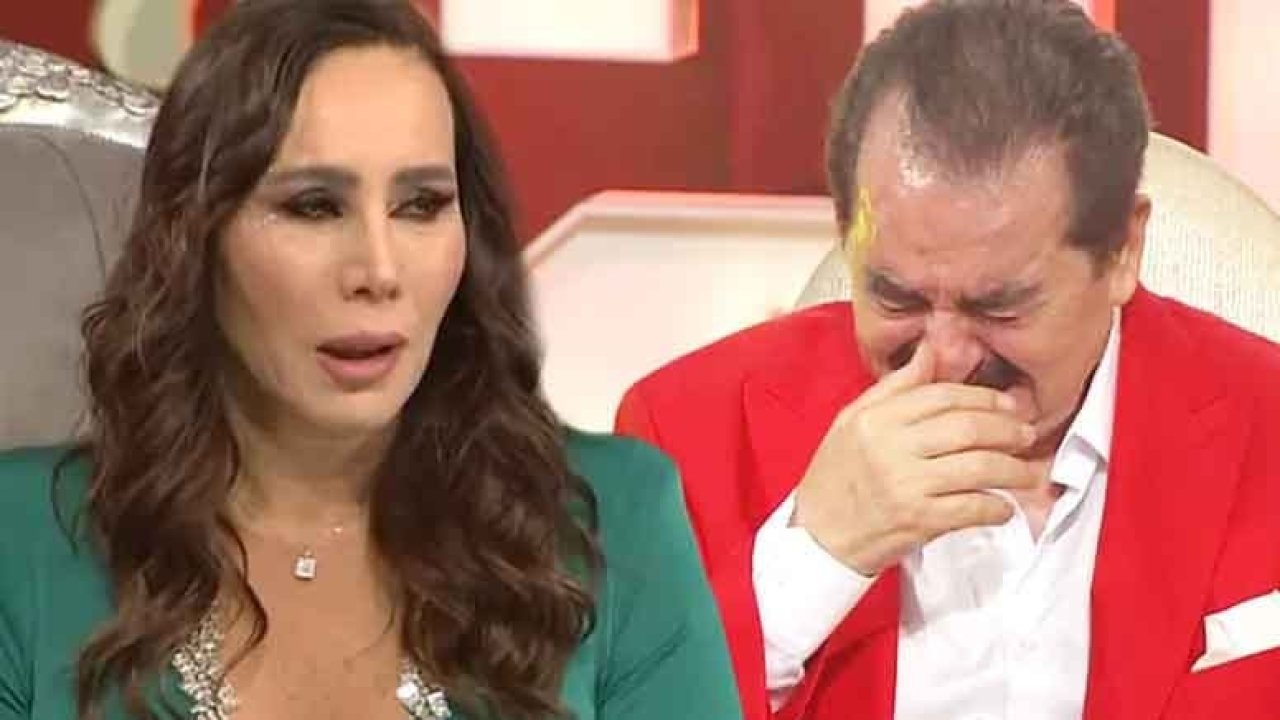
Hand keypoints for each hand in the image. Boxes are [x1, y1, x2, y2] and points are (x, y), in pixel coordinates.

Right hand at [793, 341, 1037, 574]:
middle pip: (968, 427)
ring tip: (1027, 471)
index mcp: (875, 420)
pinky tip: (1003, 506)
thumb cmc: (835, 478)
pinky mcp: (919, 521)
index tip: (1006, 404)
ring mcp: (907, 485)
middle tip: (1025, 434)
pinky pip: (973, 508)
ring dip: (1013, 469)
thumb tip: (930, 350)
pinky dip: (997, 507)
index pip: (943, 396)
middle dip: (1007, 429)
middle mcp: (891, 448)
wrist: (817, 537)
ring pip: (979, 467)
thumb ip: (895, 386)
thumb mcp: (852, 421)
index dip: (983, 397)